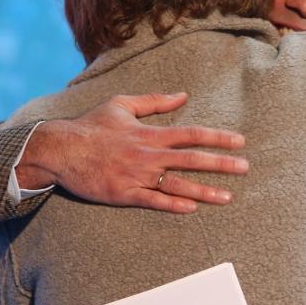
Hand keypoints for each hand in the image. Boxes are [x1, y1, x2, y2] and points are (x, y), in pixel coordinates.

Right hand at [15, 92, 247, 212]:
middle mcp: (148, 155)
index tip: (240, 141)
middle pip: (192, 160)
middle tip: (245, 168)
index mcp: (150, 133)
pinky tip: (192, 209)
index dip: (218, 137)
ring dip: (205, 191)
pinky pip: (153, 201)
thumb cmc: (91, 126)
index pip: (192, 134)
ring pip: (178, 185)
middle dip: (222, 164)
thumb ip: (155, 101)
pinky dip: (173, 205)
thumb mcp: (122, 104)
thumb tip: (183, 95)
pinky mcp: (124, 194)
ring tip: (228, 196)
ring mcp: (137, 176)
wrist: (60, 150)